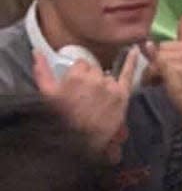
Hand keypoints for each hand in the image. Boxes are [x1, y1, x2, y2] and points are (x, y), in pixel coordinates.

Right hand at [34, 47, 137, 161]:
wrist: (80, 140)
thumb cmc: (62, 118)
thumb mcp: (47, 95)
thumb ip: (42, 71)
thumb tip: (36, 52)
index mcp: (76, 76)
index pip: (81, 65)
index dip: (79, 75)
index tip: (77, 87)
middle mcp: (95, 78)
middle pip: (95, 71)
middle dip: (91, 80)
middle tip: (86, 98)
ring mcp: (110, 87)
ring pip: (108, 77)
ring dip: (104, 85)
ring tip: (97, 102)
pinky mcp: (122, 96)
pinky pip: (128, 74)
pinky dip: (132, 61)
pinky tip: (135, 50)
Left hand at [141, 15, 181, 131]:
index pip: (165, 45)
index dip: (161, 59)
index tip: (168, 73)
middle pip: (160, 50)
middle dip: (157, 64)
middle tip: (164, 79)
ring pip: (157, 58)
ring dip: (154, 72)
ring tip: (163, 83)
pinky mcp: (180, 70)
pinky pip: (157, 67)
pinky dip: (155, 78)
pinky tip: (163, 86)